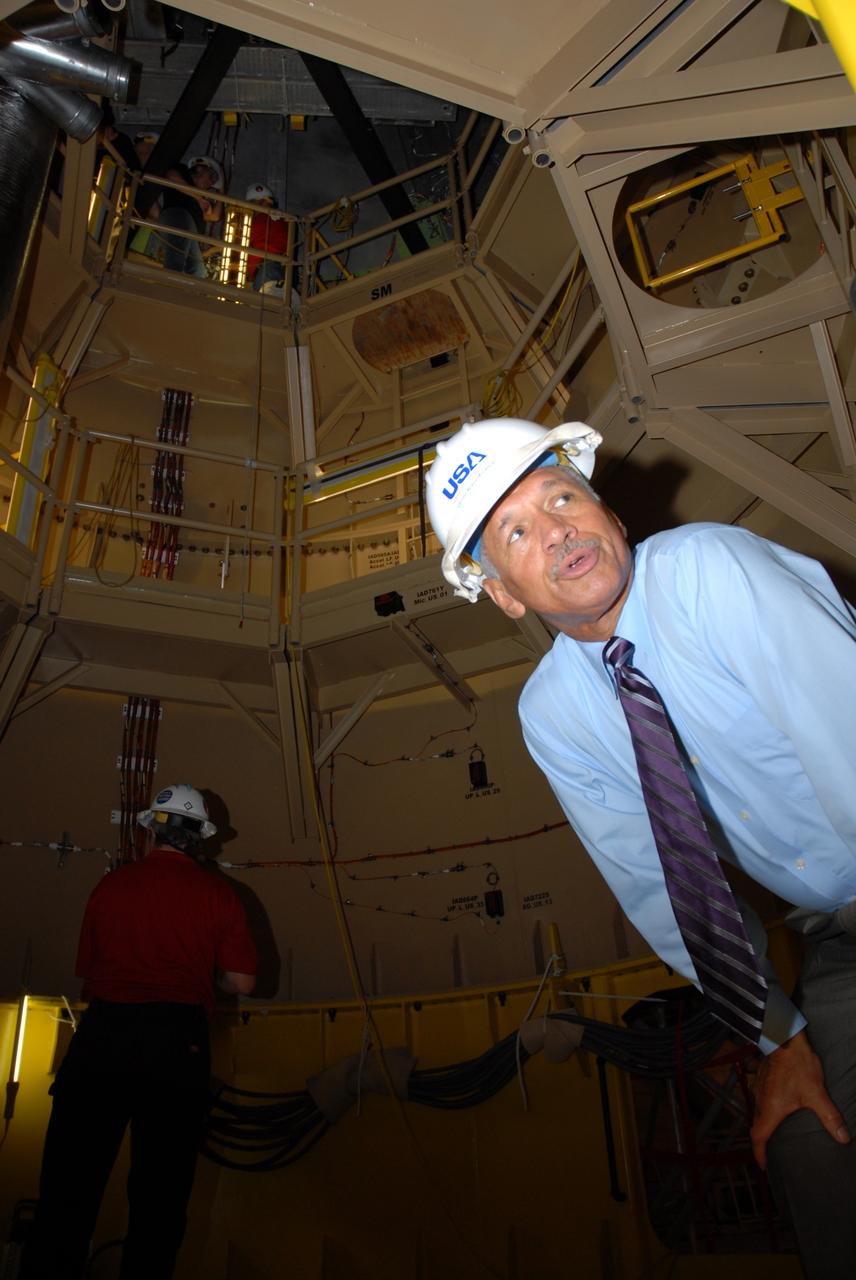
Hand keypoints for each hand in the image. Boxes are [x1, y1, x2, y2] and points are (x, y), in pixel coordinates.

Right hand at [750, 1028, 849, 1168]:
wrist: (783, 1037)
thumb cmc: (797, 1064)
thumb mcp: (816, 1093)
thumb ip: (829, 1116)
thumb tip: (843, 1138)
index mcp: (770, 1109)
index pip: (759, 1137)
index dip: (760, 1153)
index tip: (763, 1165)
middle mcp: (761, 1101)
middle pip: (756, 1126)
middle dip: (762, 1141)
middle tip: (769, 1152)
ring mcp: (759, 1088)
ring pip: (757, 1111)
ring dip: (763, 1124)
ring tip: (774, 1131)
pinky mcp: (762, 1079)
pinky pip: (759, 1099)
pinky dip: (765, 1109)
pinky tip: (776, 1106)